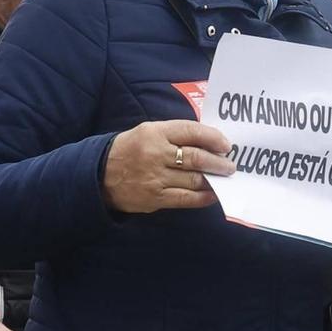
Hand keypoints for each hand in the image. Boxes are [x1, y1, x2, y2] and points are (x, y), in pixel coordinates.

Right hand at [101, 120, 233, 213]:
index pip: (191, 132)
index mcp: (155, 133)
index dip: (213, 138)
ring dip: (214, 180)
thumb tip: (209, 141)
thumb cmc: (130, 149)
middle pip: (197, 158)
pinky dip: (203, 197)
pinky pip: (186, 199)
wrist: (101, 174)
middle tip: (230, 165)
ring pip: (195, 180)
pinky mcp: (156, 198)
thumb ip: (176, 134)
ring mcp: (156, 178)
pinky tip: (212, 194)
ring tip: (224, 178)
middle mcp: (156, 154)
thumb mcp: (149, 131)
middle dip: (219, 162)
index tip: (226, 144)